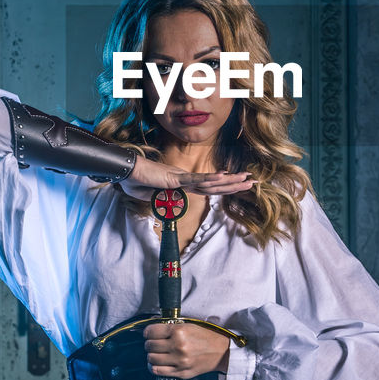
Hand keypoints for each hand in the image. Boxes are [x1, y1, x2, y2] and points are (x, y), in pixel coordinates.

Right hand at [120, 154, 251, 200]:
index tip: (238, 185)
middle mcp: (185, 179)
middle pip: (215, 184)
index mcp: (181, 184)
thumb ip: (162, 201)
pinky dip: (210, 179)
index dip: (224, 187)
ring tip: (247, 179)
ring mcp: (181, 178)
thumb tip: (167, 207)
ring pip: (210, 182)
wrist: (125, 173)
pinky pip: (196, 180)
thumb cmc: (135, 182)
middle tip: (253, 181)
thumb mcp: (151, 198)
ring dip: (230, 181)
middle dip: (235, 183)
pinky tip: (224, 177)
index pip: (208, 188)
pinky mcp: (175, 179)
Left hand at [143, 321, 230, 378]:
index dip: (148, 332)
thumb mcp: (188, 325)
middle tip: (153, 342)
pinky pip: (158, 371)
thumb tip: (152, 327)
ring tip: (157, 353)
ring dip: (151, 355)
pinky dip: (154, 367)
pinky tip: (158, 363)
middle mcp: (178, 346)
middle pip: (150, 346)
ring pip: (151, 359)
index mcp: (179, 331)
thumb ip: (170, 326)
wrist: (221, 351)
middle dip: (149, 343)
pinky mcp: (181, 372)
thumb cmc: (205, 337)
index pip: (151, 332)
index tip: (149, 333)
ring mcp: (179, 361)